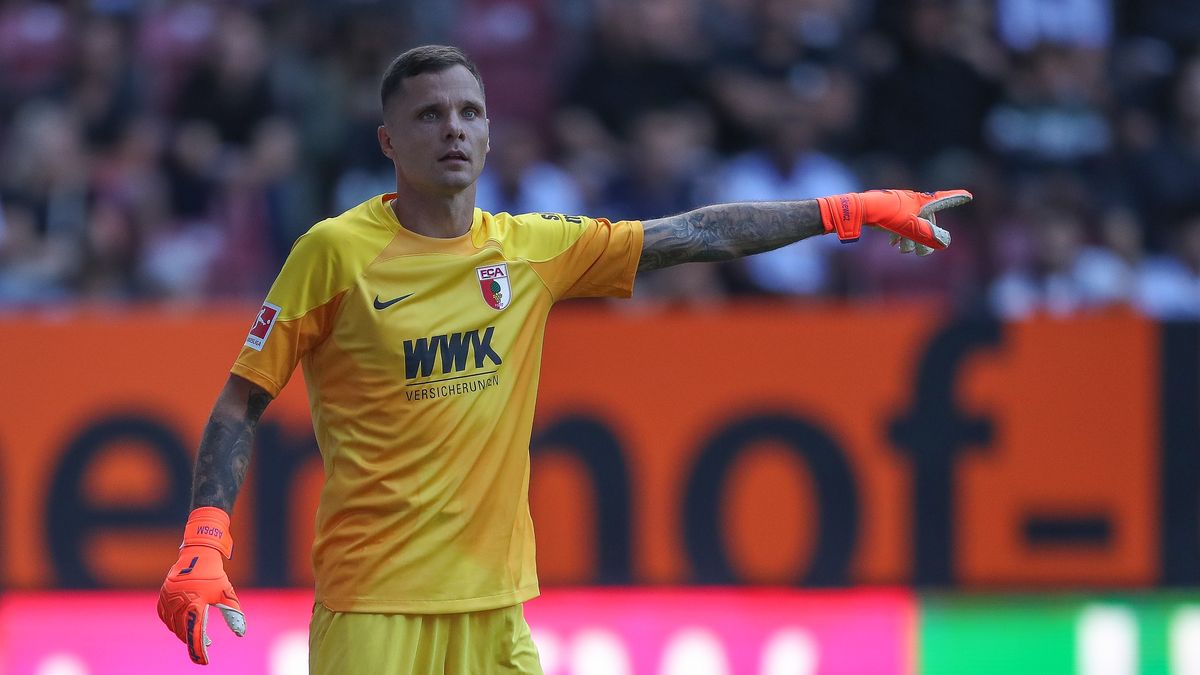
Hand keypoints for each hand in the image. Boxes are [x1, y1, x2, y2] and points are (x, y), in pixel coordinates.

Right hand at [157, 507, 245, 664]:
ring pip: (172, 626)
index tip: (204, 661)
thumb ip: (233, 614)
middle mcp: (178, 603)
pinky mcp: (162, 597)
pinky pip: (164, 617)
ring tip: (196, 636)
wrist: (198, 554)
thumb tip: (241, 632)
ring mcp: (167, 600)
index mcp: (194, 604)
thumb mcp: (226, 593)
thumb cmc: (214, 574)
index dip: (198, 650)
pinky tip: (182, 625)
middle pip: (182, 632)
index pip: (195, 634)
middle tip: (204, 646)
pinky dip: (172, 624)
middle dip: (192, 642)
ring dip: (183, 633)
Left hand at [817, 189, 972, 253]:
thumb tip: (944, 243)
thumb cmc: (887, 216)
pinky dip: (901, 235)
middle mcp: (913, 201)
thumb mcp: (910, 228)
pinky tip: (894, 245)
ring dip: (910, 239)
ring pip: (913, 224)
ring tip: (903, 250)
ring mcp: (901, 205)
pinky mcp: (889, 211)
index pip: (943, 199)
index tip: (968, 196)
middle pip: (927, 220)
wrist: (861, 210)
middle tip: (921, 254)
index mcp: (921, 201)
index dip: (956, 198)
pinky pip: (901, 223)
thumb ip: (928, 235)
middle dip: (925, 237)